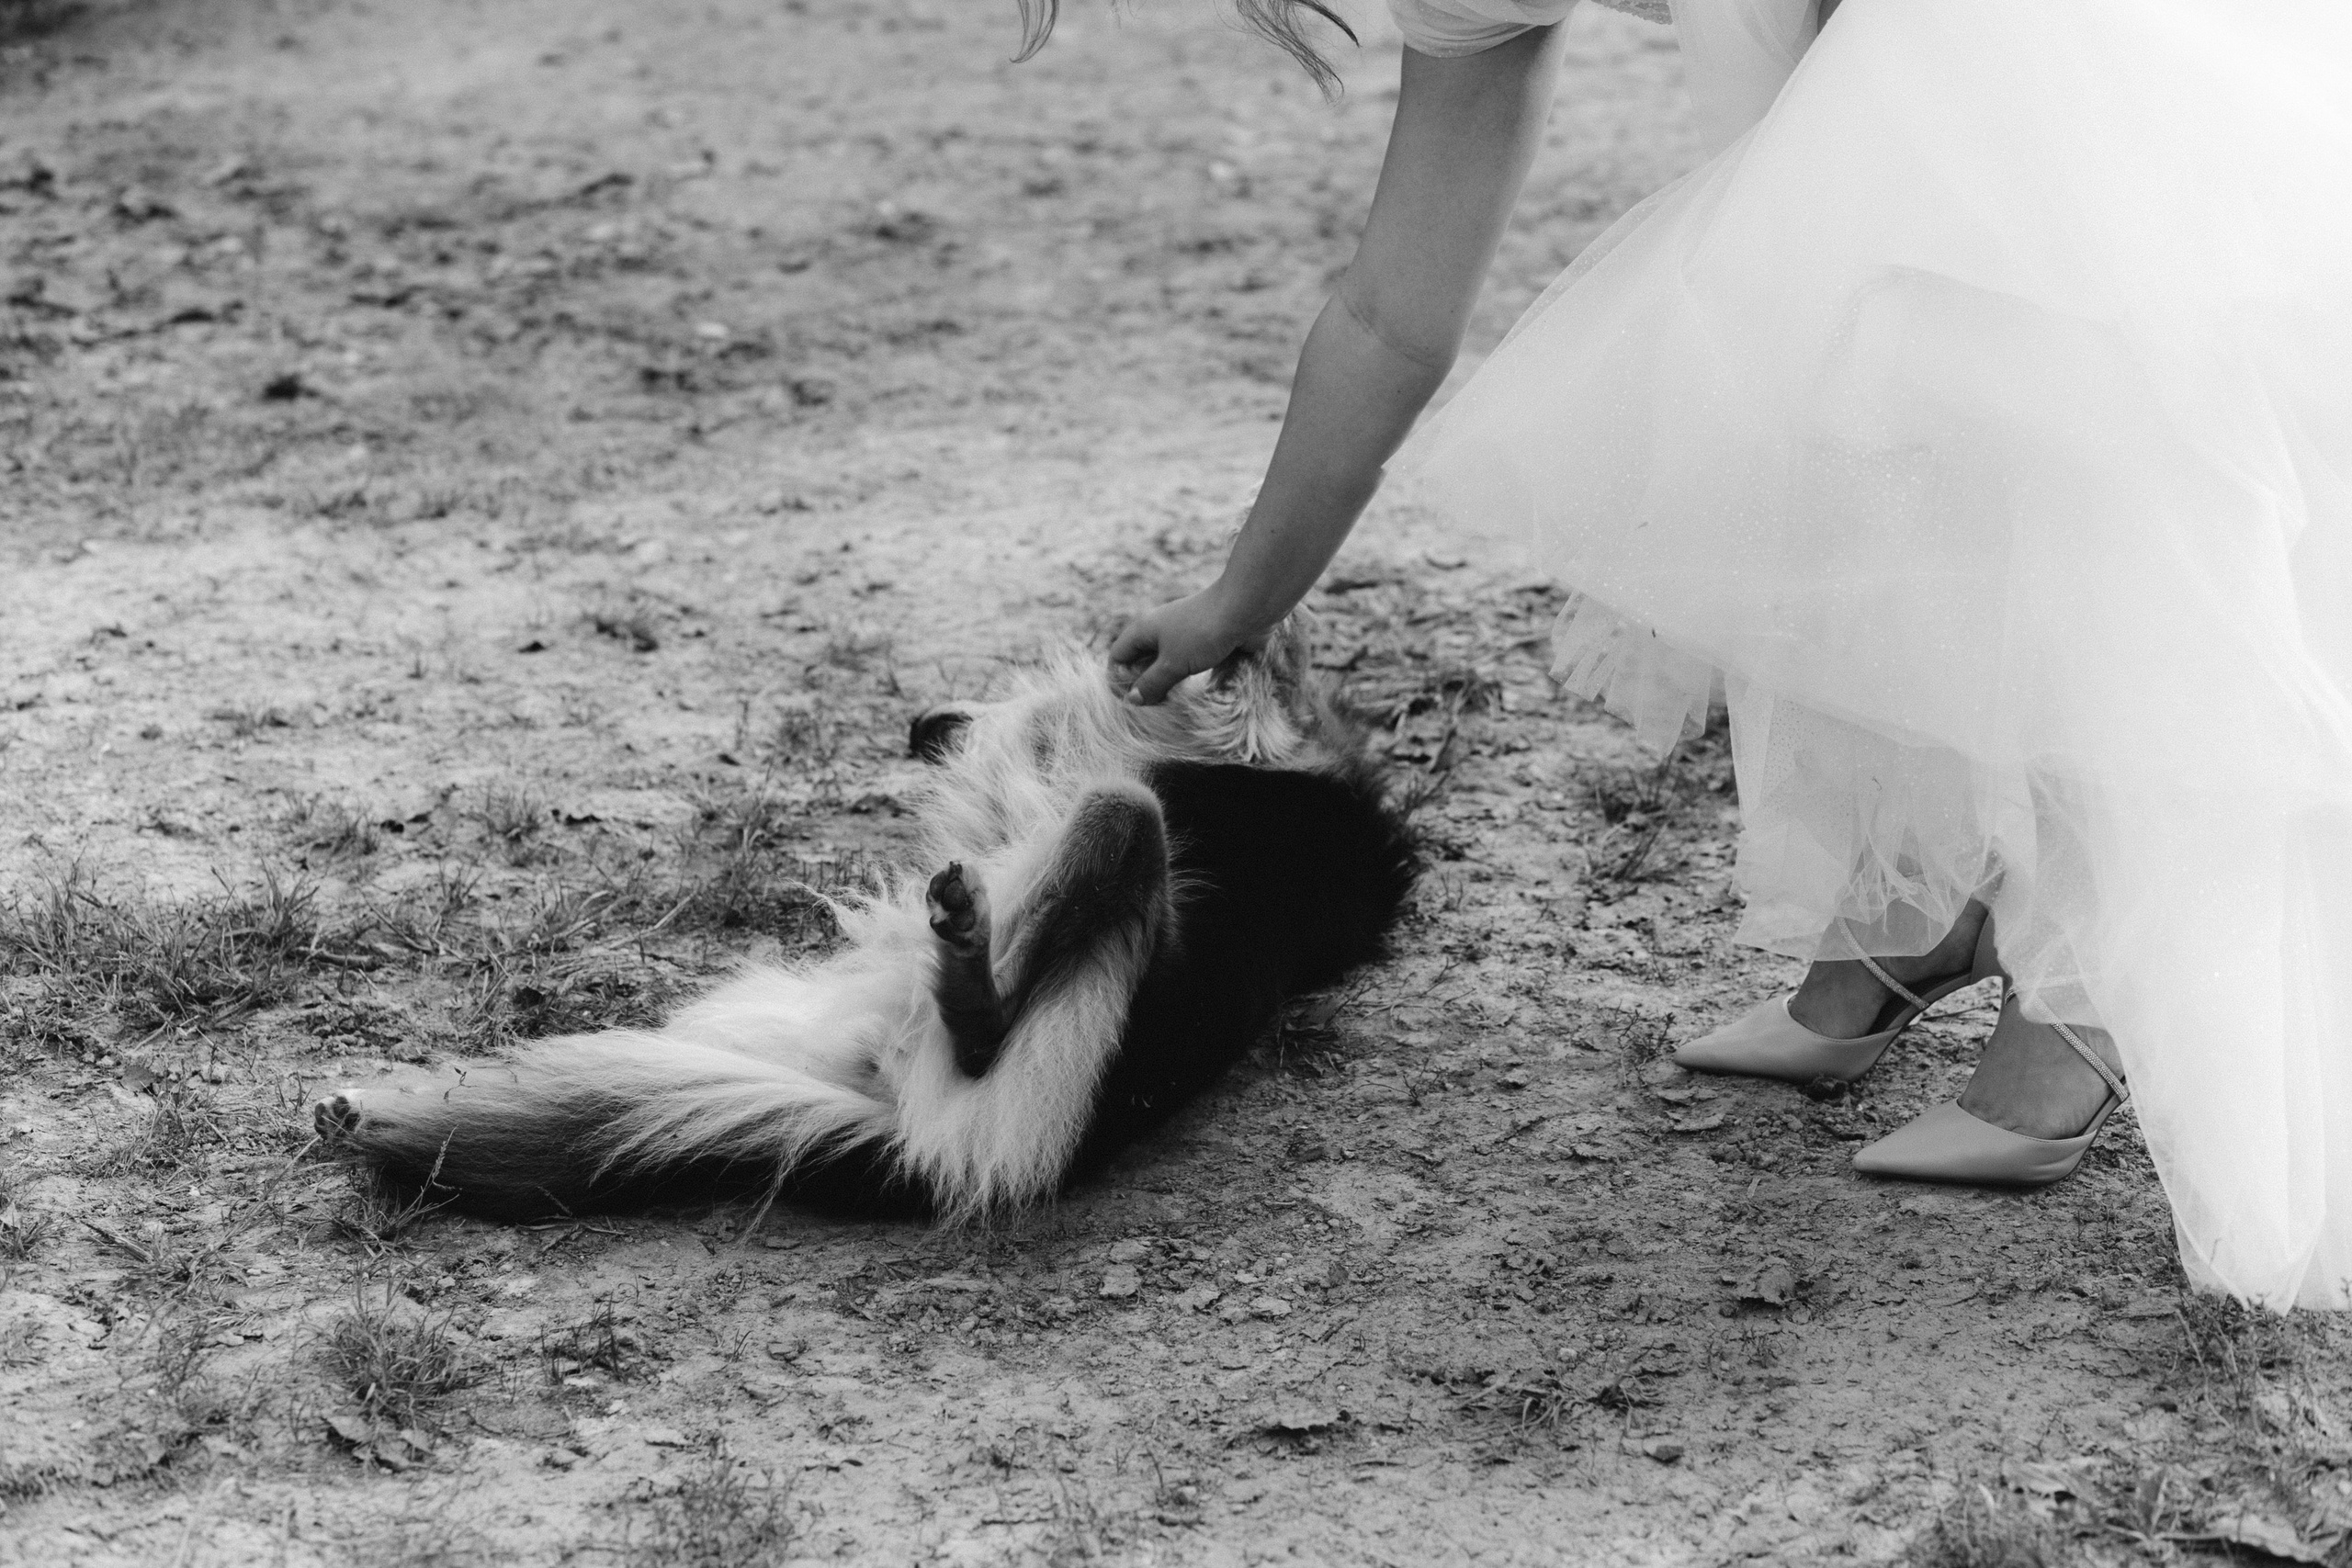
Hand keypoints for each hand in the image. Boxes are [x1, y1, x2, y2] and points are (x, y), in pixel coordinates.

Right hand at [1107, 586, 1265, 705]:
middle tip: (1149, 709)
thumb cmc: (1202, 634)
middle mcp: (1160, 631)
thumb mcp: (1172, 664)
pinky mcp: (1204, 643)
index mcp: (1144, 630)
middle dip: (1142, 685)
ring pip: (1165, 664)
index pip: (1118, 656)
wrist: (1244, 609)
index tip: (1128, 702)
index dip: (1117, 679)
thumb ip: (1151, 683)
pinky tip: (1189, 694)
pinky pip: (1187, 664)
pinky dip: (1184, 679)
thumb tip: (1132, 699)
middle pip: (1140, 661)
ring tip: (1168, 706)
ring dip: (1164, 684)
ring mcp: (1182, 636)